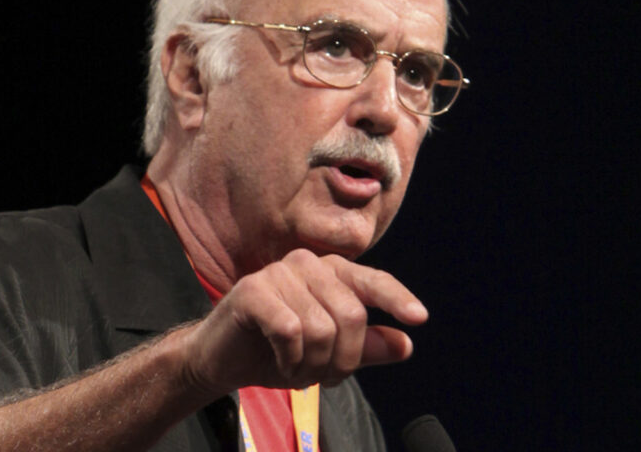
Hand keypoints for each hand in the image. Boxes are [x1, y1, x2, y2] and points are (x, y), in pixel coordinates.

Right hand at [181, 249, 427, 394]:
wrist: (221, 360)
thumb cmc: (276, 352)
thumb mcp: (328, 355)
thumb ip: (366, 347)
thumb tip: (405, 344)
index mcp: (330, 273)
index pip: (372, 282)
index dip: (396, 298)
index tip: (419, 318)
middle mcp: (308, 264)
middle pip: (351, 315)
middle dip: (342, 359)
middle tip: (321, 376)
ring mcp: (279, 273)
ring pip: (322, 328)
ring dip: (312, 364)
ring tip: (297, 368)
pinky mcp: (252, 290)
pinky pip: (291, 331)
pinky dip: (290, 358)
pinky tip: (280, 361)